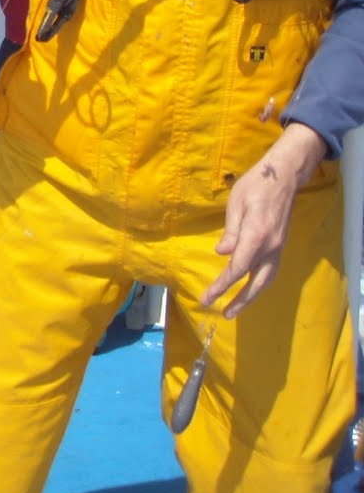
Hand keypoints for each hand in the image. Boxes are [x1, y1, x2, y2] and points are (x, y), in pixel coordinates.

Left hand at [201, 121, 326, 318]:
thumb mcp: (236, 204)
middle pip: (257, 281)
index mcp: (257, 235)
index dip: (223, 285)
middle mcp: (271, 246)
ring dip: (251, 296)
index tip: (208, 297)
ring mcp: (278, 247)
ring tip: (235, 308)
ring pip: (266, 279)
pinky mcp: (279, 245)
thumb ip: (230, 231)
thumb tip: (222, 253)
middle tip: (223, 314)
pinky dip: (259, 284)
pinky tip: (248, 289)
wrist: (282, 177)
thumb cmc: (255, 186)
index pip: (239, 267)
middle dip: (240, 300)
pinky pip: (270, 271)